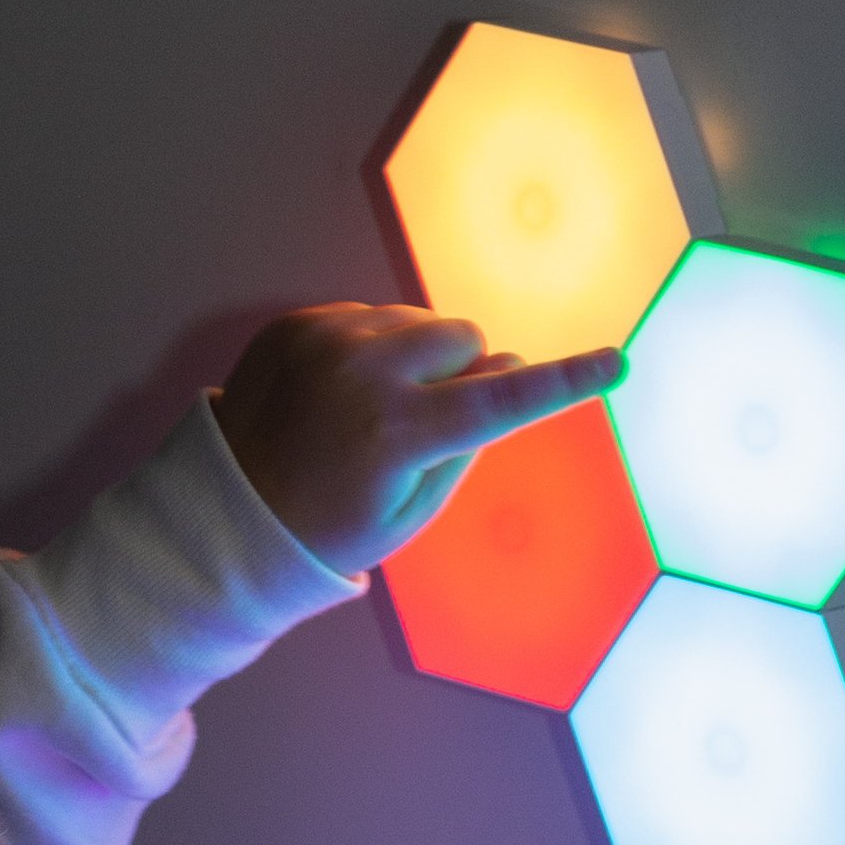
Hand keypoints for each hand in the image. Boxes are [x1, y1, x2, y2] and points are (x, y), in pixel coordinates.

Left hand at [213, 303, 622, 573]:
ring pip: (418, 321)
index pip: (502, 403)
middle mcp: (363, 375)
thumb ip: (466, 446)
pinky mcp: (298, 323)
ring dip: (418, 357)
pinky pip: (369, 316)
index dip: (565, 382)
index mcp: (397, 437)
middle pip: (465, 338)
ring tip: (373, 410)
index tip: (617, 362)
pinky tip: (338, 394)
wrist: (228, 509)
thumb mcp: (409, 514)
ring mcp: (326, 341)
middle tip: (428, 421)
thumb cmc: (330, 528)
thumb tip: (507, 373)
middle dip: (465, 371)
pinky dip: (371, 350)